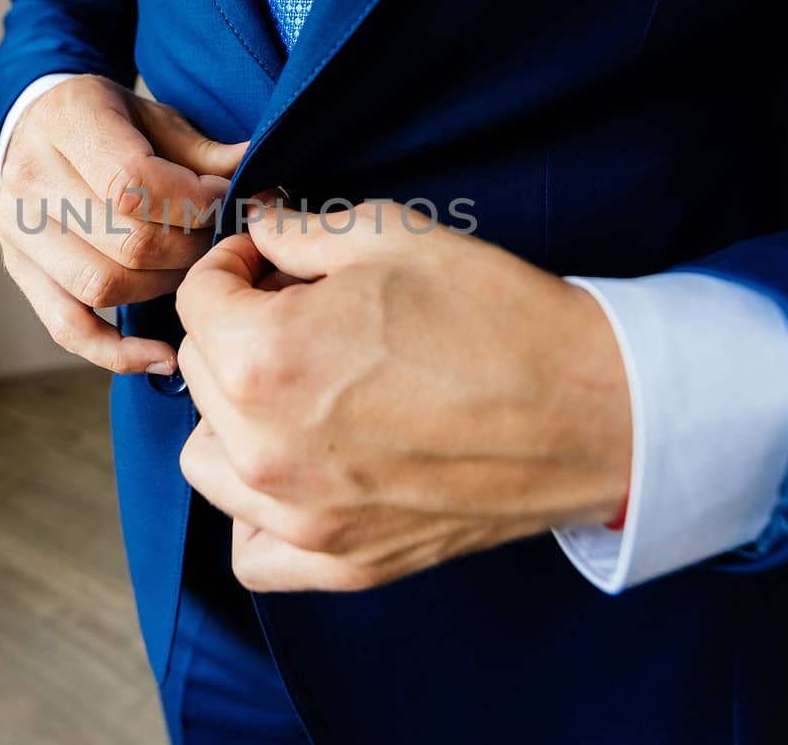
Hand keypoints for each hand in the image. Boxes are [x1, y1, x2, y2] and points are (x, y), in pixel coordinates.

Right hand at [0, 76, 246, 373]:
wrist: (41, 124)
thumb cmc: (111, 121)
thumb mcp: (156, 117)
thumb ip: (203, 153)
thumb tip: (262, 184)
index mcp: (66, 120)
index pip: (132, 184)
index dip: (193, 203)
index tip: (225, 202)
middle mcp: (29, 174)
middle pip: (125, 242)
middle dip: (188, 249)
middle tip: (217, 243)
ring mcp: (15, 228)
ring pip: (102, 286)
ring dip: (162, 288)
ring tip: (191, 272)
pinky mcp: (19, 270)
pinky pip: (68, 328)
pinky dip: (117, 352)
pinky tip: (163, 356)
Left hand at [175, 200, 630, 591]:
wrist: (589, 411)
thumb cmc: (498, 319)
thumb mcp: (394, 237)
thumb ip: (298, 232)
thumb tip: (255, 227)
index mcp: (266, 356)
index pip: (199, 298)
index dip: (233, 264)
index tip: (268, 261)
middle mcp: (264, 446)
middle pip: (198, 371)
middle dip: (235, 329)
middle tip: (297, 311)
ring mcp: (299, 515)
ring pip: (206, 458)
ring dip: (230, 415)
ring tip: (293, 388)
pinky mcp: (341, 561)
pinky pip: (250, 549)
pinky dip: (255, 511)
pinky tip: (296, 469)